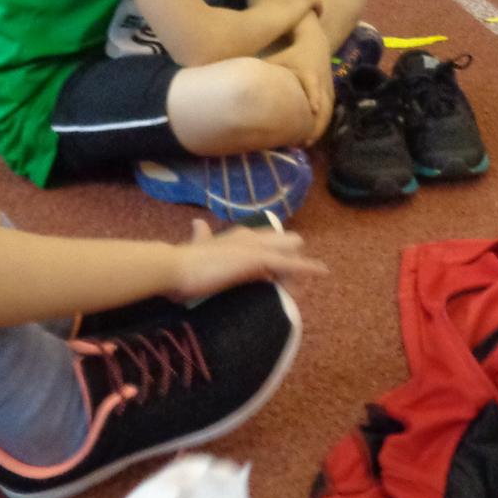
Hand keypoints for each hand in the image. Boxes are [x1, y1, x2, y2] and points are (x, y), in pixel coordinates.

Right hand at [171, 220, 327, 301]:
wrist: (175, 267)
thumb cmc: (182, 263)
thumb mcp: (196, 246)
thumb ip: (200, 235)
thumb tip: (197, 222)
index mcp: (234, 235)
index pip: (261, 240)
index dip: (271, 250)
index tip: (278, 261)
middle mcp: (247, 236)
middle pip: (279, 242)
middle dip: (288, 255)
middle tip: (292, 274)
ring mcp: (254, 247)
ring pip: (287, 252)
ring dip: (297, 265)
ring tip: (311, 275)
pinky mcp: (259, 260)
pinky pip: (290, 264)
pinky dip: (307, 267)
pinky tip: (322, 271)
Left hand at [268, 30, 333, 142]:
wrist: (315, 43)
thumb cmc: (290, 54)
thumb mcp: (277, 61)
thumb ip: (263, 74)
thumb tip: (239, 88)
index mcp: (309, 73)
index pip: (313, 85)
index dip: (314, 96)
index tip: (312, 110)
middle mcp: (321, 83)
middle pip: (324, 107)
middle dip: (315, 125)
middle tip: (301, 142)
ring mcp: (328, 89)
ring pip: (327, 114)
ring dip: (317, 130)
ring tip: (303, 144)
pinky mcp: (330, 95)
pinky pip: (327, 114)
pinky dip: (320, 126)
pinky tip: (308, 138)